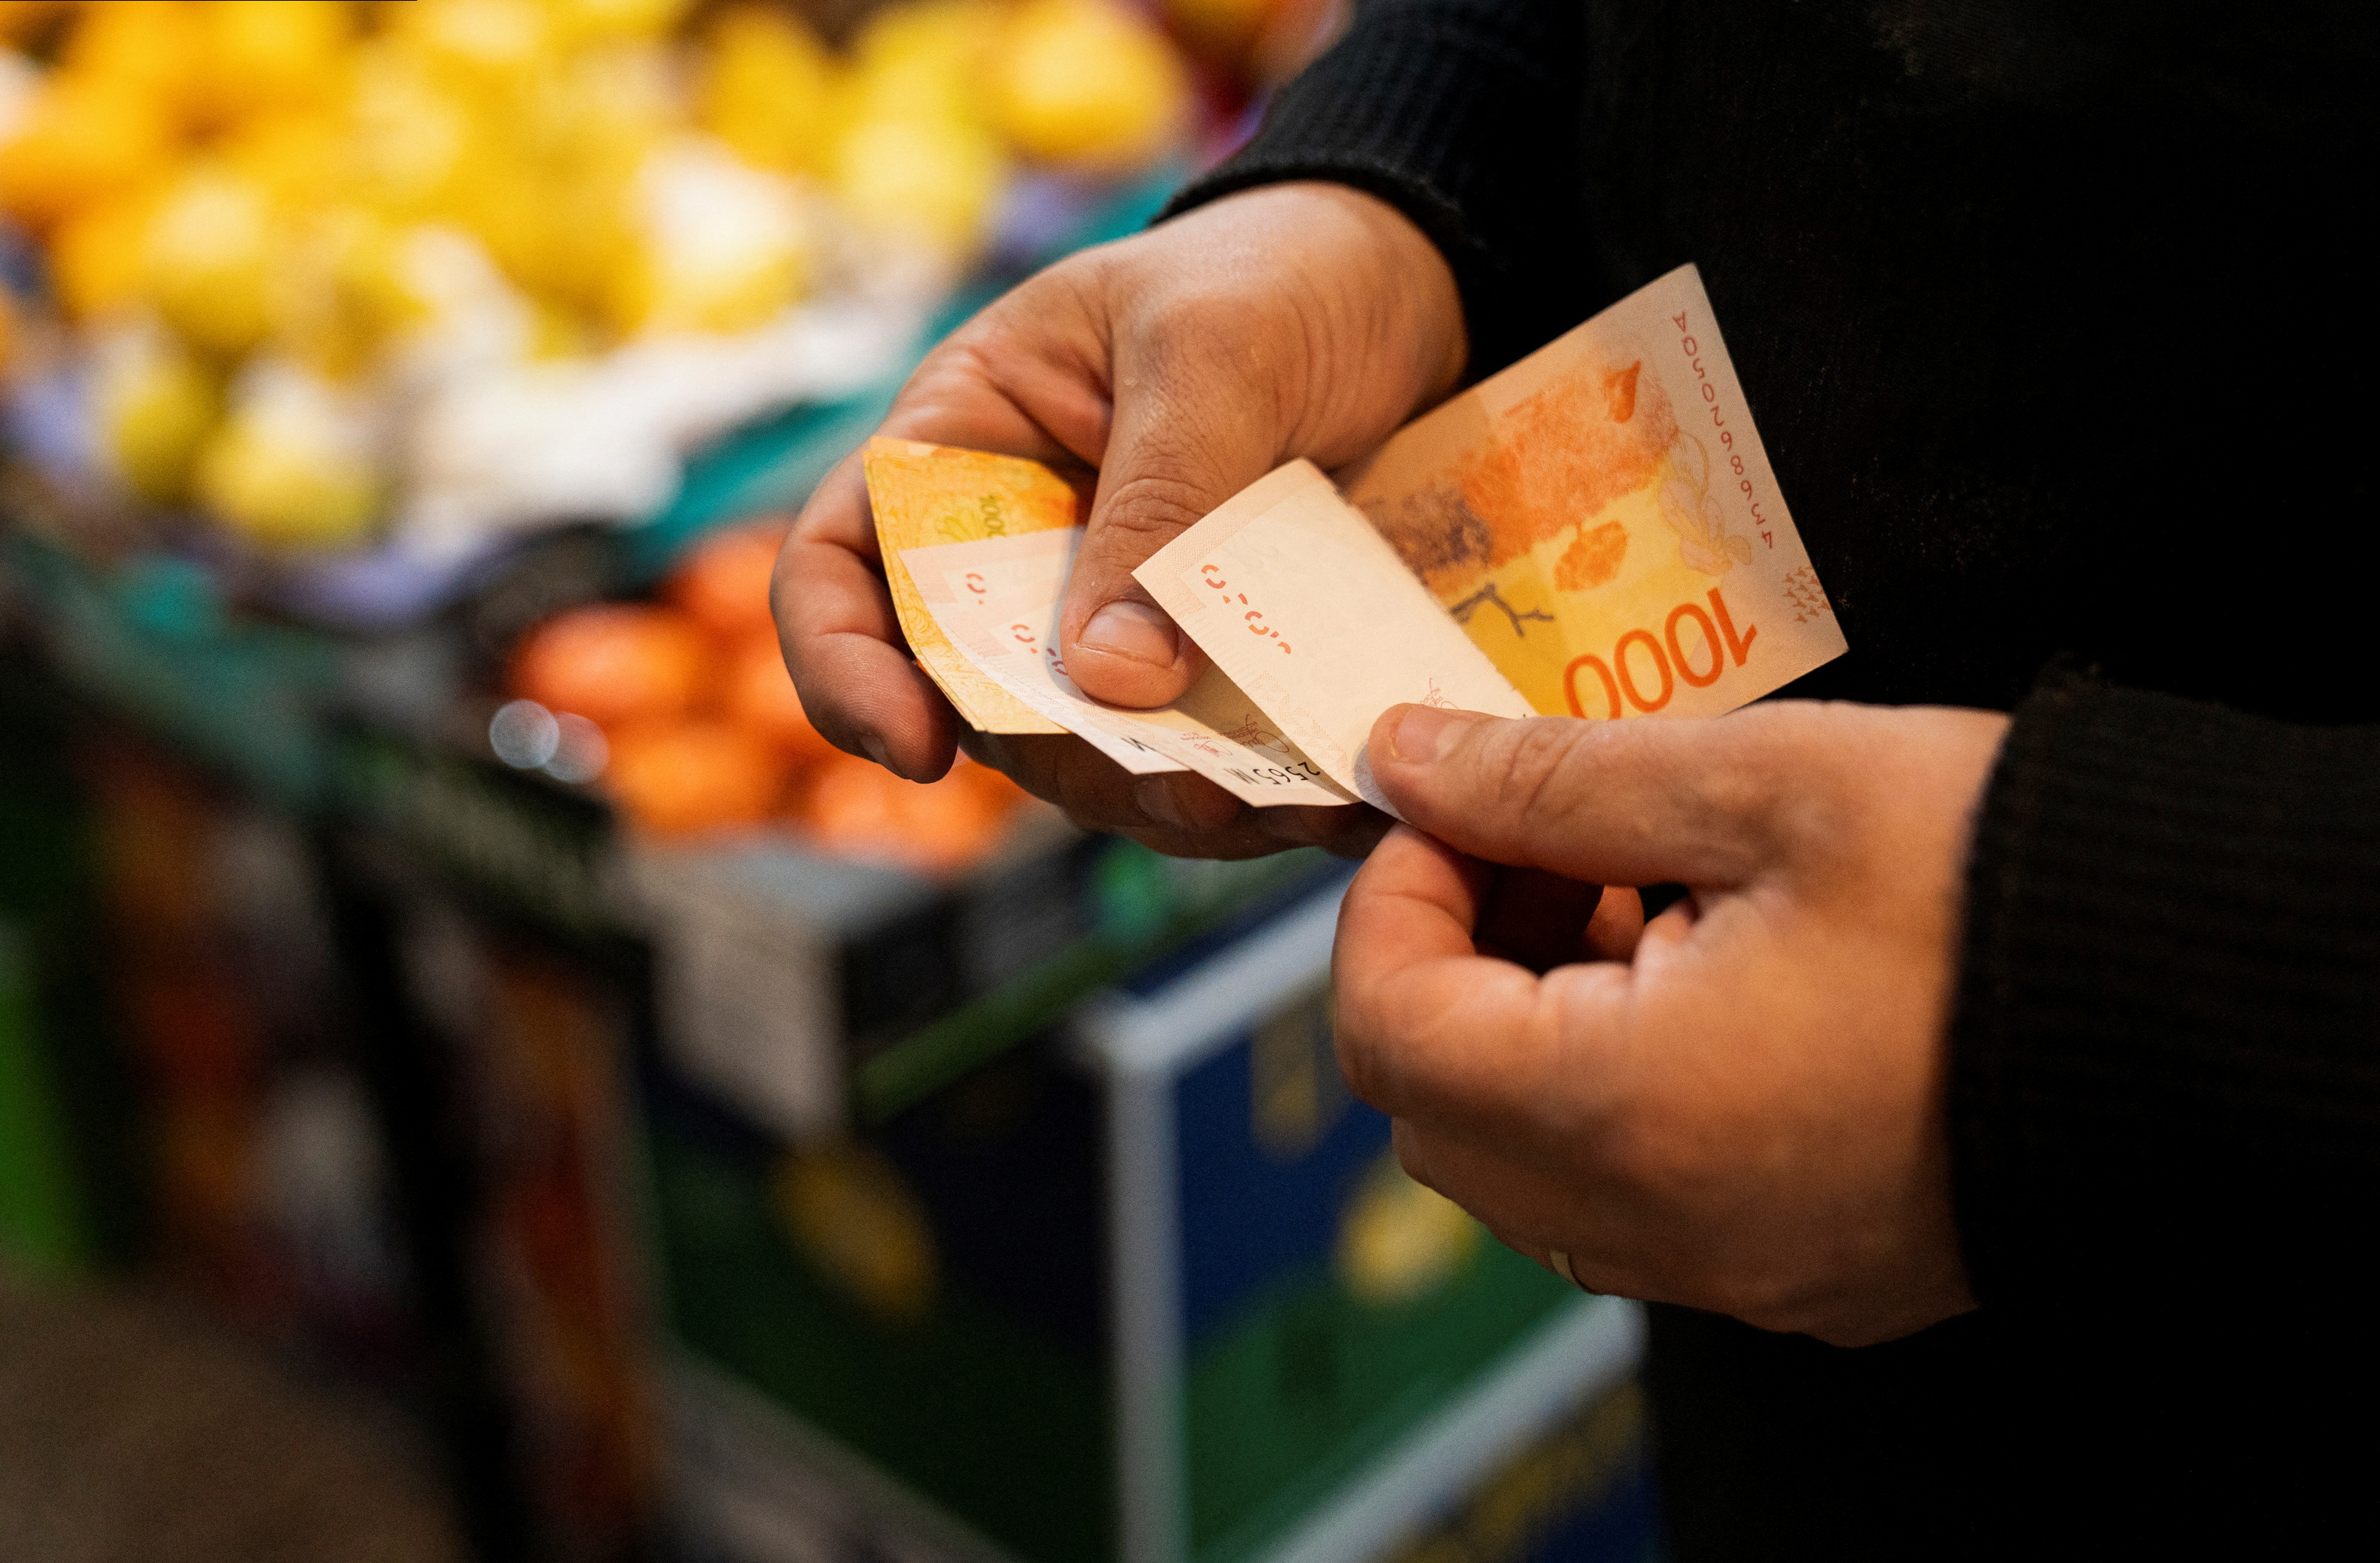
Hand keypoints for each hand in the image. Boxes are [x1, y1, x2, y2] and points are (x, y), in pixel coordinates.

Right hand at [772, 182, 1464, 857]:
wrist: (1406, 288)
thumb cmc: (1275, 276)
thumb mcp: (1214, 353)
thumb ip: (1161, 501)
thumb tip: (1112, 677)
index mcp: (958, 441)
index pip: (839, 567)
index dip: (845, 667)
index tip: (918, 751)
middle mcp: (1011, 544)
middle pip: (969, 694)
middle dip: (1059, 758)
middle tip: (1176, 784)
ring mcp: (1103, 613)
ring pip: (1083, 750)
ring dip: (1158, 795)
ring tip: (1261, 804)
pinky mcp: (1197, 659)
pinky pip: (1187, 754)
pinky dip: (1241, 791)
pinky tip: (1312, 796)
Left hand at [1332, 699, 2010, 1345]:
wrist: (2210, 1005)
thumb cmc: (1999, 884)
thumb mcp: (1763, 790)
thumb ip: (1551, 781)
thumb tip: (1406, 760)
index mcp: (1625, 1113)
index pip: (1388, 1030)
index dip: (1391, 900)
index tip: (1454, 811)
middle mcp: (1662, 1225)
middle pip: (1441, 1110)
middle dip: (1458, 959)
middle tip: (1548, 844)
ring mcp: (1735, 1264)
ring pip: (1531, 1161)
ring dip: (1536, 1021)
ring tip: (1644, 893)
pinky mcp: (1800, 1265)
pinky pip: (1636, 1194)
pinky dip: (1617, 1084)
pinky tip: (1710, 970)